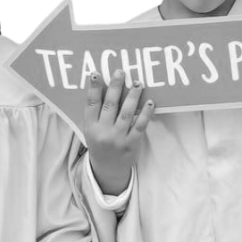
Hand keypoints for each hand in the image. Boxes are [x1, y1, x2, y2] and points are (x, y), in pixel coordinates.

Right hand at [82, 71, 154, 195]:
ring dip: (133, 96)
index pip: (91, 104)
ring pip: (126, 113)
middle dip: (116, 87)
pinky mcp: (132, 144)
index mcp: (91, 127)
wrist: (108, 170)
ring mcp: (118, 138)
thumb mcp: (92, 130)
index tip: (97, 73)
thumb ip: (96, 113)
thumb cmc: (100, 143)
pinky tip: (150, 102)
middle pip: (110, 105)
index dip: (94, 88)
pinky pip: (140, 126)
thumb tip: (105, 86)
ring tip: (138, 83)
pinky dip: (145, 113)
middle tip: (121, 72)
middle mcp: (103, 132)